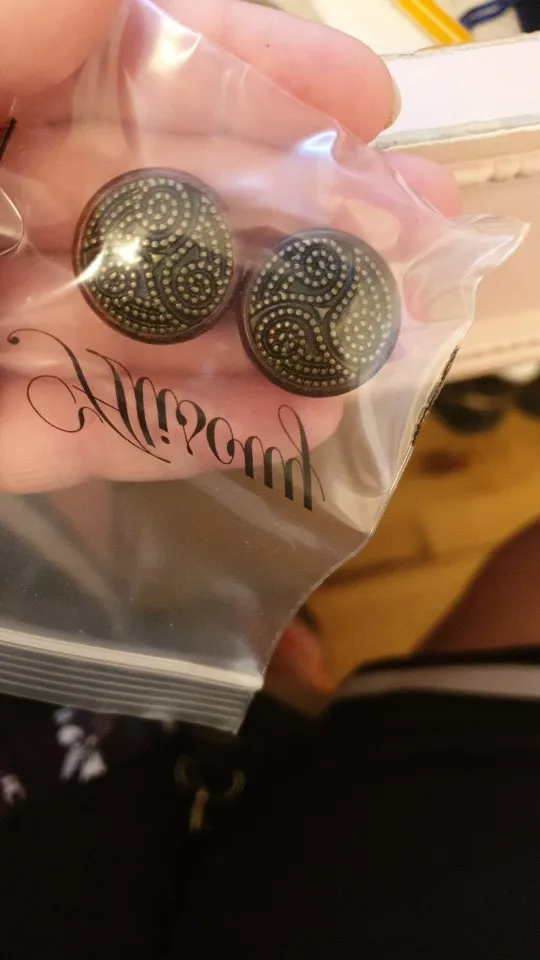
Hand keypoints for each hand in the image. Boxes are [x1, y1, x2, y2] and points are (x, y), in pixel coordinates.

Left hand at [0, 0, 458, 492]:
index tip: (369, 99)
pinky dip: (192, 434)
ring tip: (383, 341)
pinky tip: (296, 424)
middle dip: (296, 220)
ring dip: (268, 343)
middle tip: (418, 230)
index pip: (141, 83)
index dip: (257, 81)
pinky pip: (95, 437)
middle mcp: (5, 222)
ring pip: (149, 339)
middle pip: (172, 218)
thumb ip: (20, 23)